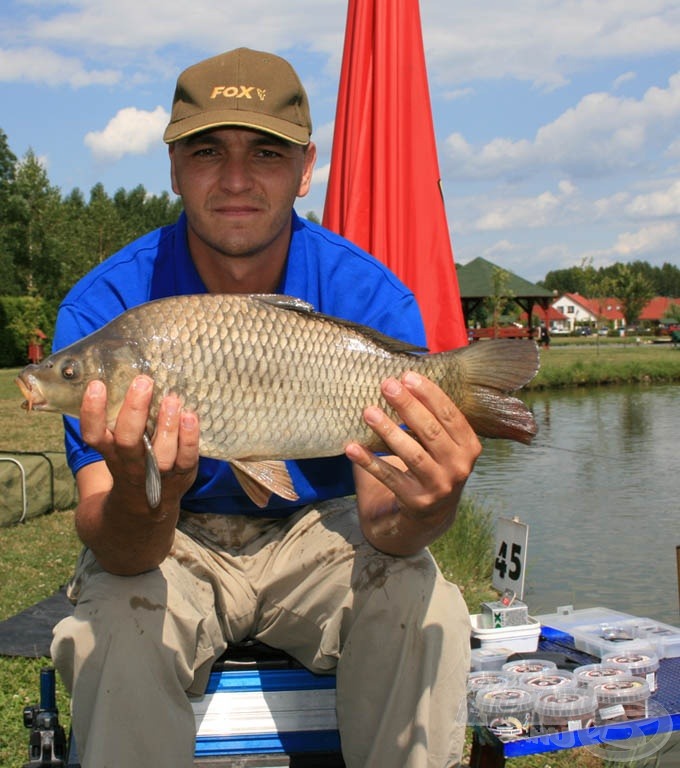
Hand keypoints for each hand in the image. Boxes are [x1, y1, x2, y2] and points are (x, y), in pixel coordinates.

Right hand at [79, 375, 198, 517]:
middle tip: (143, 382)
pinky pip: (186, 459)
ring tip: (172, 398)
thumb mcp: (115, 447)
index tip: (97, 385)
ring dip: (167, 425)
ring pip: (161, 453)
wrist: (142, 514)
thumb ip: (118, 420)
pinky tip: (191, 416)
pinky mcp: (182, 477)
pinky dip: (190, 439)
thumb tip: (124, 373)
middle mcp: (131, 465)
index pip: (93, 435)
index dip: (92, 413)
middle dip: (135, 411)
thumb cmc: (130, 464)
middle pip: (129, 441)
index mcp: (109, 454)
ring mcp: (157, 474)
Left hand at [345, 371, 481, 554]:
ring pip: (411, 454)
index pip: (449, 414)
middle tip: (386, 385)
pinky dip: (369, 462)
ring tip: (368, 411)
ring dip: (388, 431)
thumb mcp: (444, 443)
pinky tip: (352, 447)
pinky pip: (389, 477)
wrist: (433, 513)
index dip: (429, 394)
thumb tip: (401, 380)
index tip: (406, 376)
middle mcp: (459, 467)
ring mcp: (439, 486)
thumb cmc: (433, 463)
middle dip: (407, 406)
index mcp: (469, 446)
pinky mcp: (416, 501)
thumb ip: (431, 418)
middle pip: (430, 431)